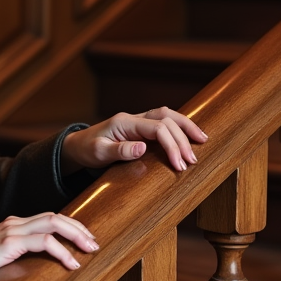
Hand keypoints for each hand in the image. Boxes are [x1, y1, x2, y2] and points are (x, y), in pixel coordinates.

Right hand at [0, 212, 98, 280]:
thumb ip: (17, 258)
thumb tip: (38, 273)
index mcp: (13, 225)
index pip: (49, 218)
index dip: (70, 227)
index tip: (85, 240)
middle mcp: (15, 222)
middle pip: (56, 216)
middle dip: (79, 228)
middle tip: (95, 243)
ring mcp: (12, 230)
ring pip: (54, 223)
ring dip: (76, 235)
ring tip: (90, 250)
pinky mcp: (9, 242)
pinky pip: (44, 242)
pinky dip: (62, 251)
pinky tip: (71, 264)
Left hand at [61, 107, 207, 173]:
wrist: (78, 145)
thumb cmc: (87, 149)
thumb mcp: (98, 153)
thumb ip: (119, 150)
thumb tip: (143, 148)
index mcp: (125, 122)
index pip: (157, 128)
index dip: (171, 145)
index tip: (179, 165)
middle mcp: (134, 118)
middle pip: (167, 119)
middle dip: (183, 138)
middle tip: (193, 160)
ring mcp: (138, 121)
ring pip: (168, 115)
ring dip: (186, 127)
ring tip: (203, 140)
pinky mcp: (141, 127)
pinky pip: (164, 122)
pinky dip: (179, 127)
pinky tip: (190, 136)